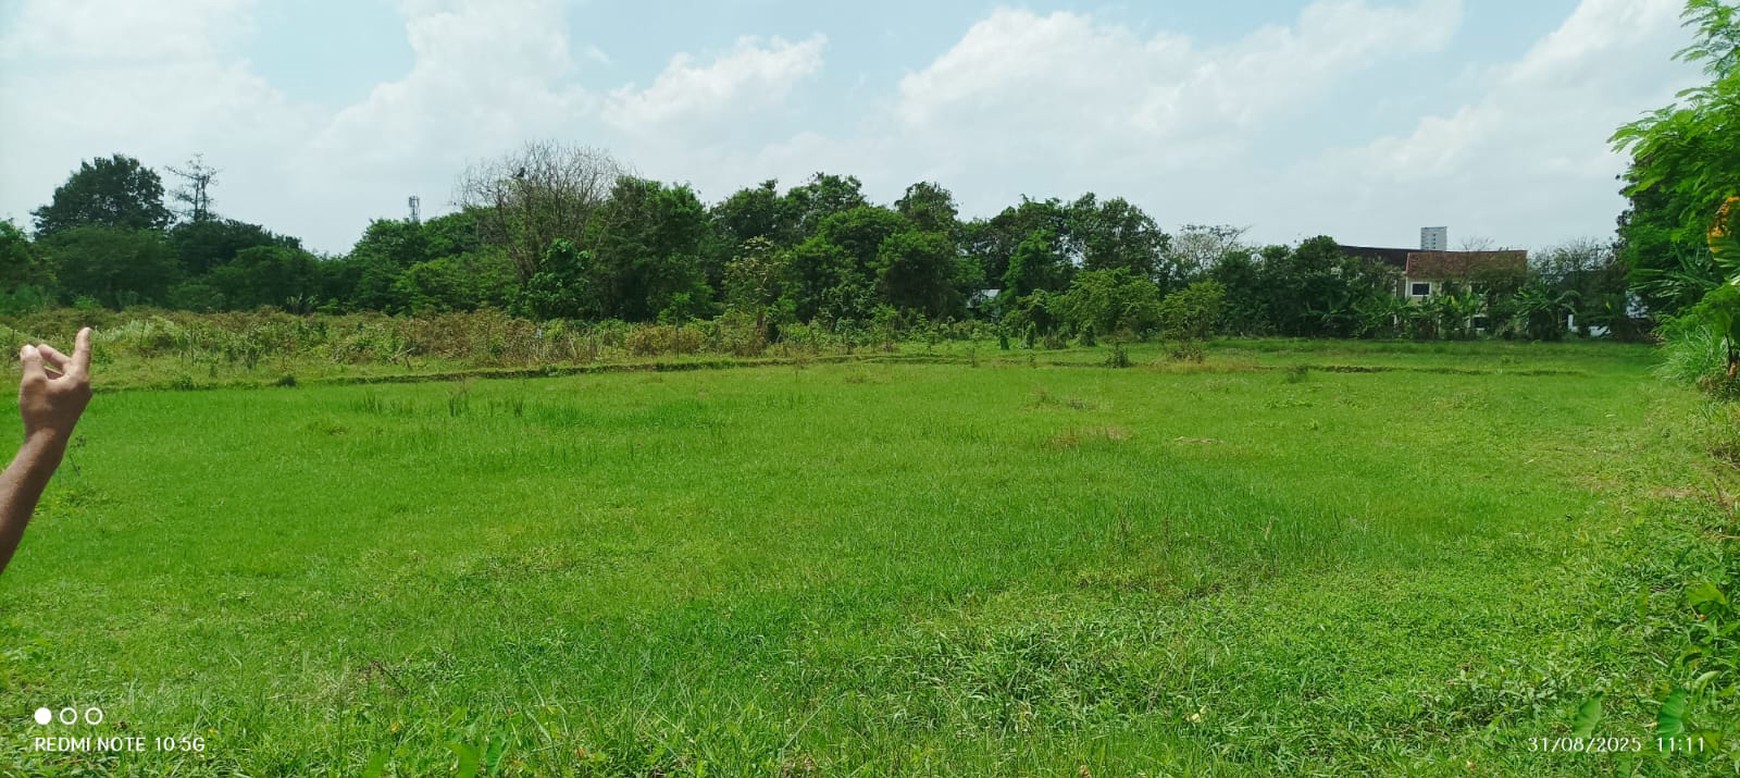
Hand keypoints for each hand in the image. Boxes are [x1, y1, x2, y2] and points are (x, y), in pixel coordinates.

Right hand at [18, 327, 92, 444]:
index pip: (82, 353)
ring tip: (33, 364)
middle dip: (54, 356)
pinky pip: (63, 388)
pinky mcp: (70, 408)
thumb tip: (28, 348)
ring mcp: (78, 399)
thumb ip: (31, 362)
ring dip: (50, 369)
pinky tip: (36, 382)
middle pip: (70, 365)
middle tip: (39, 349)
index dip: (82, 340)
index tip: (87, 329)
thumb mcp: (32, 382)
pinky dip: (51, 381)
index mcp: (79, 379)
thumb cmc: (41, 410)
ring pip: (65, 377)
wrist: (46, 442)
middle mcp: (83, 388)